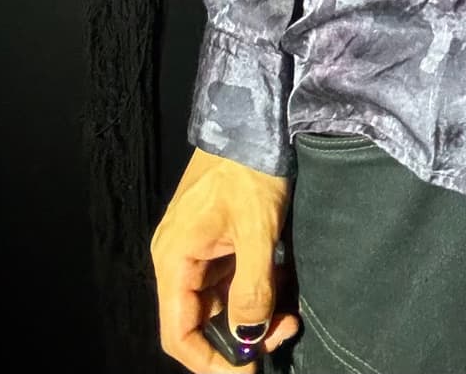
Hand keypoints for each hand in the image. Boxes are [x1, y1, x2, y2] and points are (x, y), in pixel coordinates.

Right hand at [150, 146, 298, 370]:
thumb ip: (253, 288)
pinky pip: (234, 276)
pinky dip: (258, 287)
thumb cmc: (251, 167)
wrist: (257, 117)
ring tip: (291, 312)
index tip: (246, 373)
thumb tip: (248, 337)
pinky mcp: (220, 236)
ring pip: (223, 300)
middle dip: (243, 335)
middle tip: (284, 333)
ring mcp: (200, 247)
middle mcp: (180, 257)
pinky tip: (284, 285)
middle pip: (203, 319)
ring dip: (255, 312)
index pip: (179, 333)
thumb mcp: (258, 229)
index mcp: (174, 258)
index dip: (209, 361)